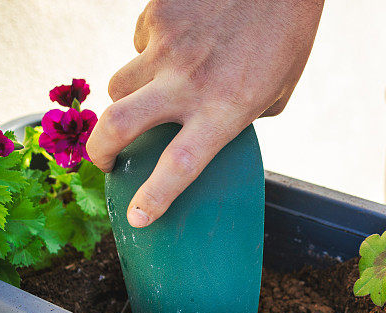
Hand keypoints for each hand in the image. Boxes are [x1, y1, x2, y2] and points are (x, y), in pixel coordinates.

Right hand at [87, 0, 323, 226]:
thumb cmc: (286, 32)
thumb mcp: (277, 88)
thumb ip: (244, 113)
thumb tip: (220, 124)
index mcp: (225, 109)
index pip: (180, 166)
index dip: (154, 197)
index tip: (137, 218)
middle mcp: (188, 83)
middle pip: (118, 125)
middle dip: (100, 151)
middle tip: (105, 161)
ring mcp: (167, 46)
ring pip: (119, 84)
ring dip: (126, 99)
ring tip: (146, 98)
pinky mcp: (157, 14)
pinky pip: (139, 42)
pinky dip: (151, 52)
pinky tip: (179, 43)